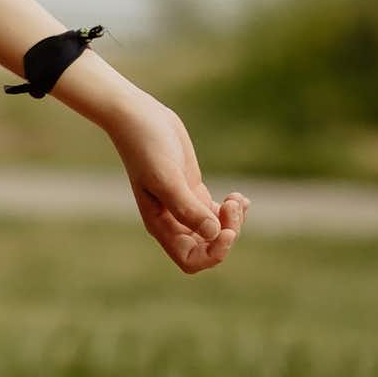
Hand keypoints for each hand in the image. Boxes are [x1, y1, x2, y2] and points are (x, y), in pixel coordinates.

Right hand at [104, 94, 246, 275]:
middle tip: (231, 204)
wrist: (139, 116)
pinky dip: (232, 210)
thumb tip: (214, 233)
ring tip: (235, 199)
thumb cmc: (146, 146)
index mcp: (160, 225)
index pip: (190, 259)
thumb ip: (188, 207)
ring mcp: (183, 206)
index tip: (225, 230)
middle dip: (226, 233)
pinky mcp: (192, 189)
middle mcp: (171, 220)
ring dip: (232, 221)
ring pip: (215, 231)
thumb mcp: (166, 177)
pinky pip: (217, 213)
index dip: (213, 253)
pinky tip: (238, 197)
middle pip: (207, 247)